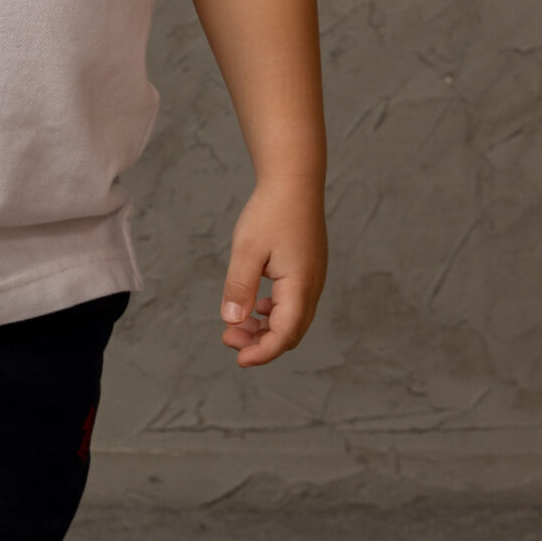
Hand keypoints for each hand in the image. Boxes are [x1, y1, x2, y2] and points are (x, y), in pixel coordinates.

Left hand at [220, 180, 326, 366]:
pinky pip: (294, 304)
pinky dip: (274, 314)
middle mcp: (312, 287)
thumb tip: (232, 321)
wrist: (295, 181)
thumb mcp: (247, 249)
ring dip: (266, 329)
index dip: (262, 353)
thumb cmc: (271, 212)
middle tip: (228, 339)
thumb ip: (240, 287)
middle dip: (261, 343)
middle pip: (291, 332)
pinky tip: (255, 307)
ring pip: (293, 319)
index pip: (285, 334)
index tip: (238, 359)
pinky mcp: (308, 271)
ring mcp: (313, 279)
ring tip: (236, 325)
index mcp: (300, 286)